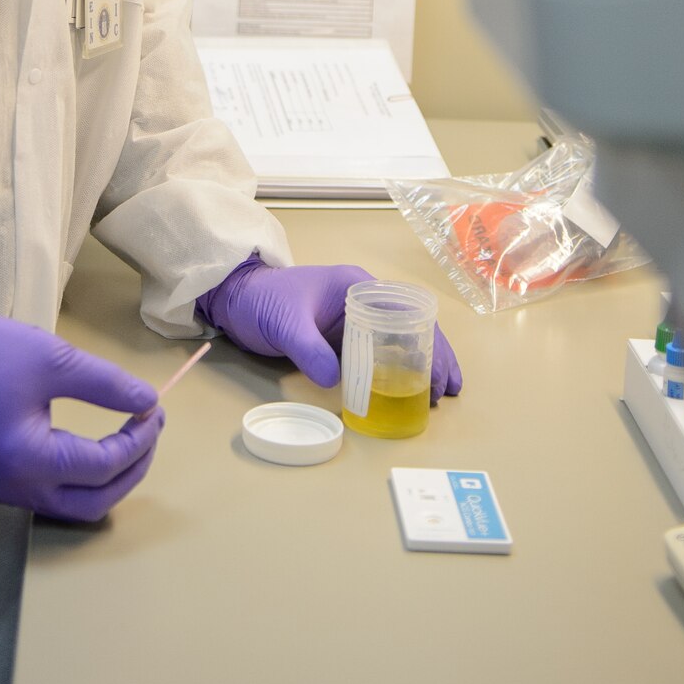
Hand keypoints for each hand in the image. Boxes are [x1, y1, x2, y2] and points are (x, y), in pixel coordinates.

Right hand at [0, 284, 163, 520]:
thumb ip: (105, 385)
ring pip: (70, 505)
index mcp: (29, 462)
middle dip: (131, 471)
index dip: (139, 440)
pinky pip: (46, 493)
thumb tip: (147, 403)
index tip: (155, 409)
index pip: (103, 466)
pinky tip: (89, 446)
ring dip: (105, 478)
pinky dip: (76, 477)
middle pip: (92, 504)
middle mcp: (14, 489)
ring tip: (127, 438)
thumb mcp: (53, 360)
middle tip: (148, 432)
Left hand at [198, 259, 462, 401]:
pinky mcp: (341, 337)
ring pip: (396, 343)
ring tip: (436, 395)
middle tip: (447, 391)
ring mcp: (352, 320)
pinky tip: (403, 391)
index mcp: (357, 287)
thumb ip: (310, 350)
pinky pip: (375, 354)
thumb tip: (335, 380)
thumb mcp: (286, 324)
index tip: (440, 373)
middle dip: (433, 358)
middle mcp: (362, 301)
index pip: (406, 314)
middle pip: (410, 329)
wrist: (235, 298)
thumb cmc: (262, 300)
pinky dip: (393, 371)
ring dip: (417, 366)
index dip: (428, 343)